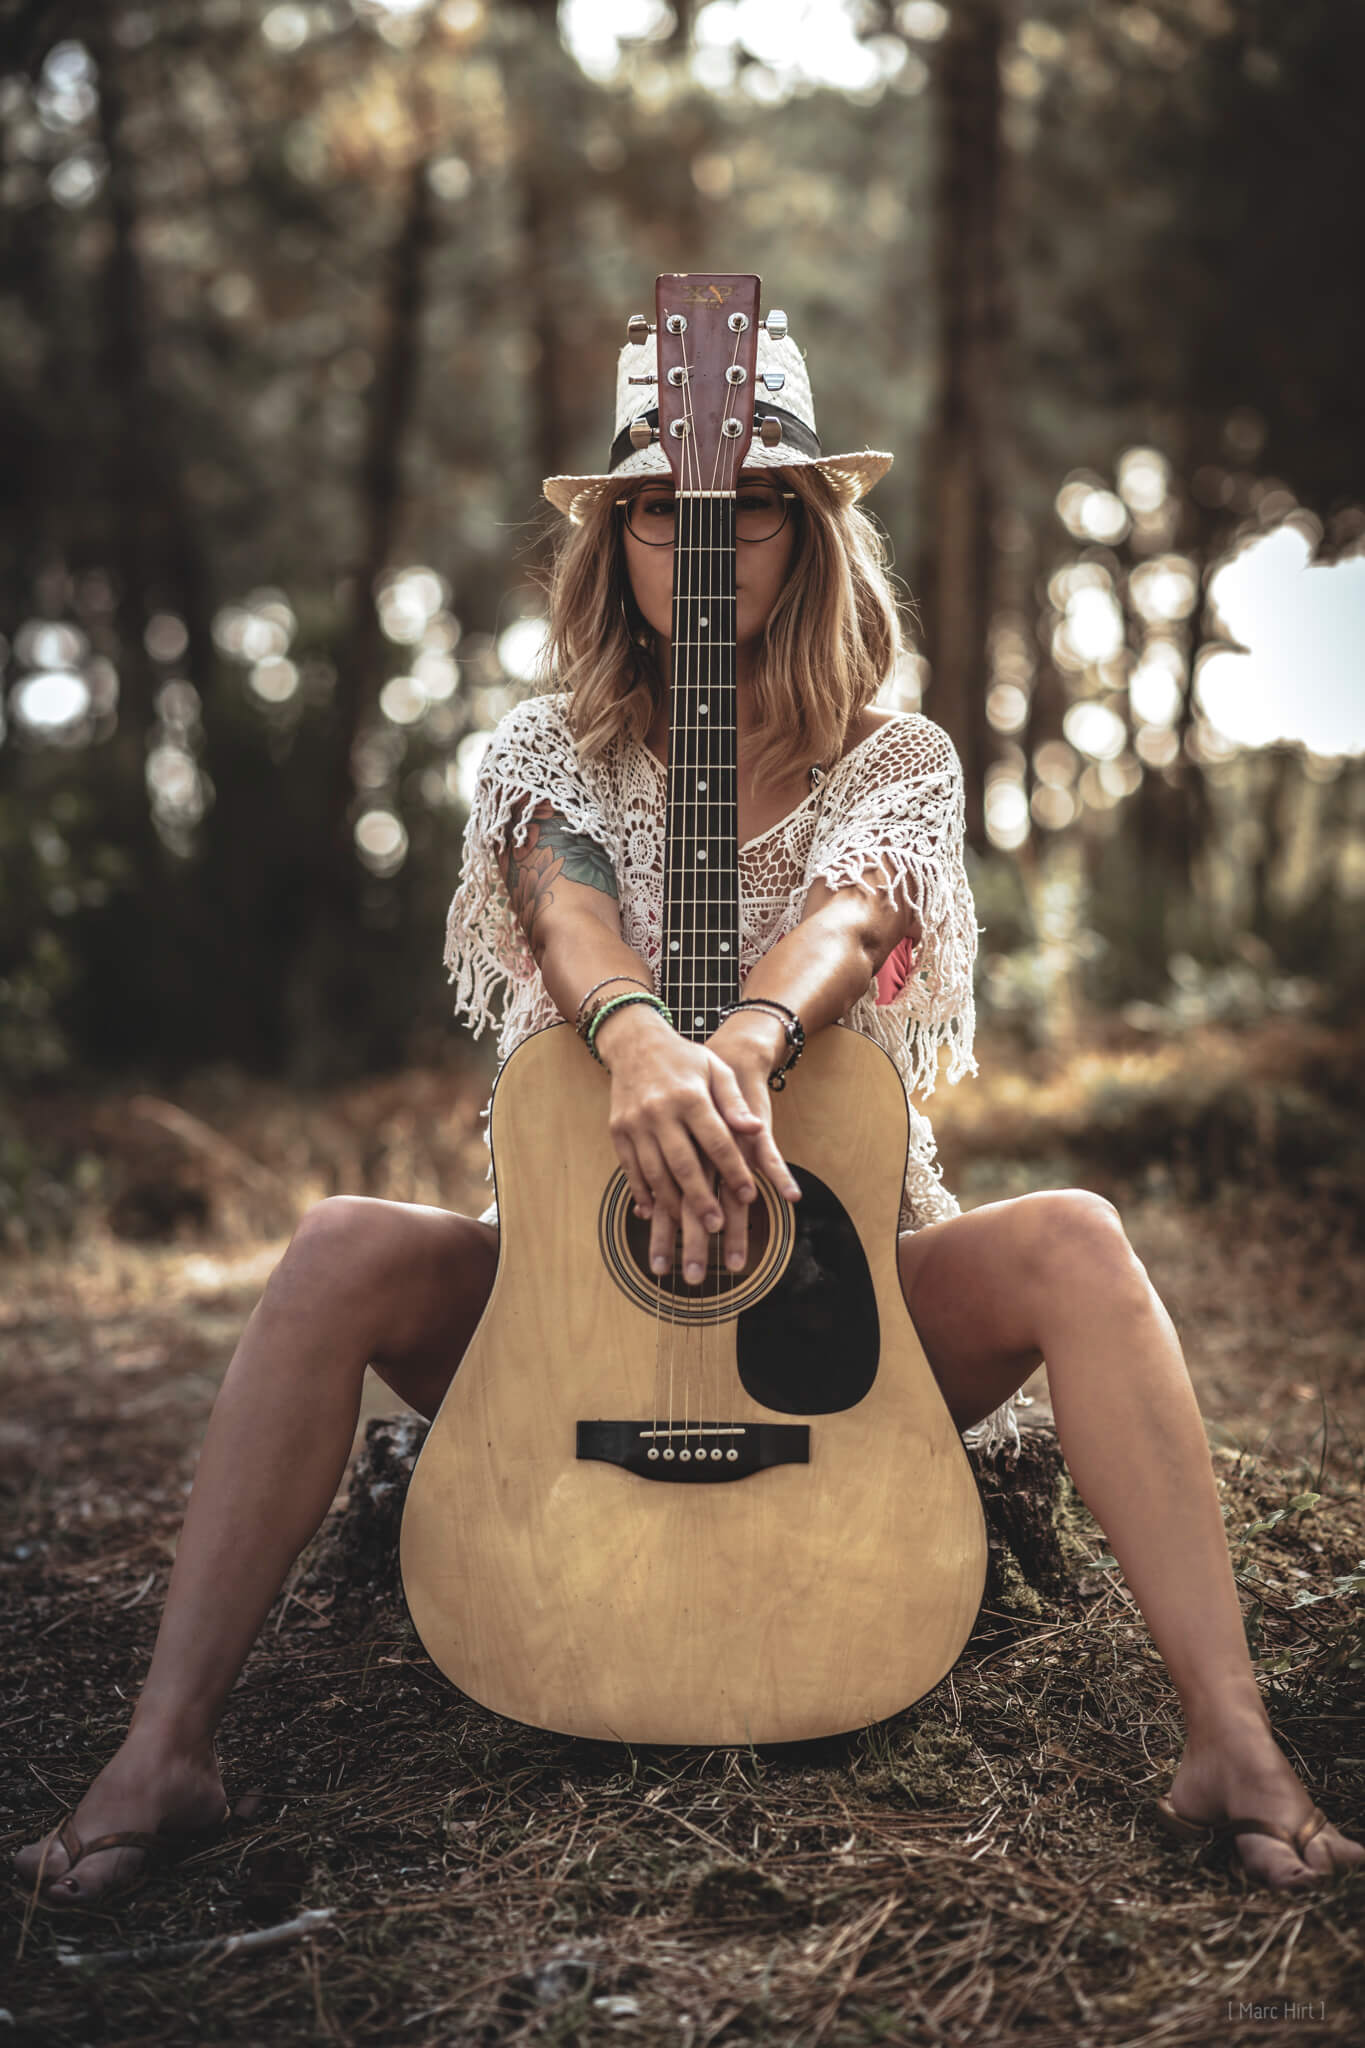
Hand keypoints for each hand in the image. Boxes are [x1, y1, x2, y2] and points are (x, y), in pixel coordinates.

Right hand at [597, 1005, 798, 1284]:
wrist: (635, 1043)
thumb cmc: (684, 1059)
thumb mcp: (716, 1070)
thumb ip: (735, 1102)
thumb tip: (755, 1130)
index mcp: (690, 1096)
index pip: (716, 1141)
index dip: (734, 1170)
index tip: (749, 1194)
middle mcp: (660, 1111)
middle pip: (683, 1164)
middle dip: (701, 1198)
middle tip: (716, 1226)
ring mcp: (635, 1123)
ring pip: (654, 1172)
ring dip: (672, 1203)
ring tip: (688, 1228)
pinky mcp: (618, 1131)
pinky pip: (630, 1169)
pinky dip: (641, 1193)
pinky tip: (653, 1212)